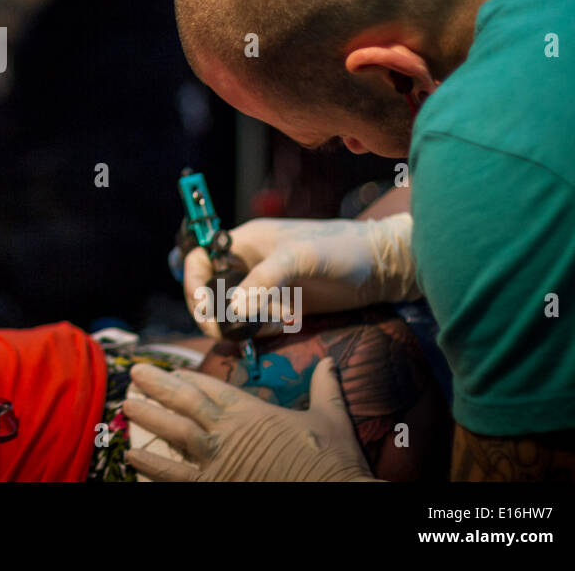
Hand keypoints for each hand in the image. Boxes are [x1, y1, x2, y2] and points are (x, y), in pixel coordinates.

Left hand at [123, 360, 377, 480]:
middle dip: (157, 386)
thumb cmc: (333, 460)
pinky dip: (152, 467)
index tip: (171, 370)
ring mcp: (217, 461)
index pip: (212, 387)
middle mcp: (228, 432)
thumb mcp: (332, 418)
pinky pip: (175, 476)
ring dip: (148, 418)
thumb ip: (326, 388)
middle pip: (184, 403)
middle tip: (135, 374)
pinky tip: (132, 457)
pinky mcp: (214, 486)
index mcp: (252, 413)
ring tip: (126, 406)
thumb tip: (331, 362)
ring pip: (173, 434)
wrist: (334, 493)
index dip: (188, 377)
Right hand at [183, 216, 419, 338]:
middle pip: (210, 290)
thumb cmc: (342, 250)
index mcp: (245, 242)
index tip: (201, 307)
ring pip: (232, 310)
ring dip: (243, 322)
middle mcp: (249, 263)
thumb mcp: (301, 258)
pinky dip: (262, 329)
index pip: (200, 259)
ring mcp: (265, 286)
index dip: (192, 283)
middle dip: (214, 312)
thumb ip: (265, 281)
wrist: (382, 268)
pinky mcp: (280, 305)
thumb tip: (233, 309)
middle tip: (226, 332)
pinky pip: (255, 321)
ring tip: (276, 322)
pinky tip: (288, 324)